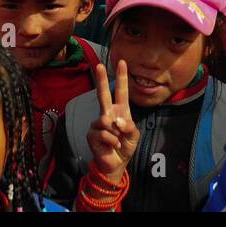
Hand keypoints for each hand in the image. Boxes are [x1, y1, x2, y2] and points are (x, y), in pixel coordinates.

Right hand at [86, 60, 139, 182]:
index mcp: (120, 111)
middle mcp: (108, 114)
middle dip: (101, 79)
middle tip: (98, 65)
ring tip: (117, 141)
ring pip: (106, 120)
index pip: (121, 91)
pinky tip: (111, 146)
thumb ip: (129, 126)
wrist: (115, 164)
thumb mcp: (134, 135)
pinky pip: (103, 133)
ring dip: (115, 133)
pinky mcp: (91, 133)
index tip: (122, 62)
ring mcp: (98, 123)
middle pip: (103, 94)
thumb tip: (116, 121)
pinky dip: (110, 141)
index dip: (122, 77)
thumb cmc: (125, 147)